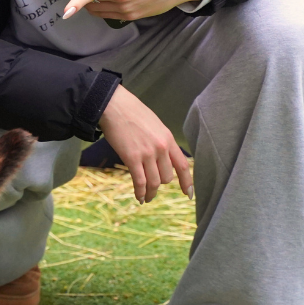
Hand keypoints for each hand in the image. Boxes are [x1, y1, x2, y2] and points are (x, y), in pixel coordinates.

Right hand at [98, 85, 192, 202]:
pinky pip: (140, 181)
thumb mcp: (155, 125)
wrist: (114, 106)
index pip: (182, 166)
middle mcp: (161, 148)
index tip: (189, 194)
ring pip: (154, 182)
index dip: (187, 182)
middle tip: (153, 188)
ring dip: (151, 193)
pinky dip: (140, 192)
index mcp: (168, 139)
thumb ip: (160, 141)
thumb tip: (161, 156)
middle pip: (167, 177)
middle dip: (160, 185)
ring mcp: (147, 153)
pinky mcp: (132, 158)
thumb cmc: (132, 112)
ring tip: (147, 198)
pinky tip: (139, 197)